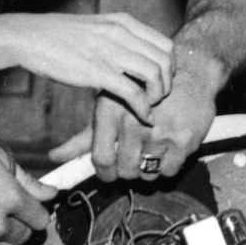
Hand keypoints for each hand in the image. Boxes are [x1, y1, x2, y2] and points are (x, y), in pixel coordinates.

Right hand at [0, 11, 173, 116]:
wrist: (28, 36)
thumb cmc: (58, 35)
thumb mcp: (95, 27)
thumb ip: (117, 38)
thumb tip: (131, 54)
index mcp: (123, 22)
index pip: (166, 44)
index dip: (170, 68)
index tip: (160, 82)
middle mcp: (121, 34)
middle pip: (165, 60)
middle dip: (168, 83)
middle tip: (157, 97)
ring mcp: (110, 52)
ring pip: (155, 75)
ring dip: (158, 96)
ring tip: (149, 107)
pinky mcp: (97, 71)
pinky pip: (134, 93)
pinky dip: (143, 108)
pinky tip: (142, 117)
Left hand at [90, 51, 219, 181]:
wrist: (190, 71)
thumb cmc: (143, 89)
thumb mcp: (110, 106)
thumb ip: (83, 137)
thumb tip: (55, 157)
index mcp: (110, 112)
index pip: (101, 159)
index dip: (104, 173)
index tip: (109, 174)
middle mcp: (133, 121)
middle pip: (125, 170)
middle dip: (127, 170)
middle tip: (134, 158)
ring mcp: (159, 131)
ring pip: (147, 174)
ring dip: (147, 168)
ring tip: (152, 148)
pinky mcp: (183, 140)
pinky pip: (168, 171)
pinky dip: (167, 165)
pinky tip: (168, 146)